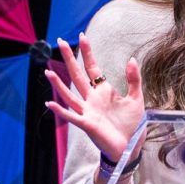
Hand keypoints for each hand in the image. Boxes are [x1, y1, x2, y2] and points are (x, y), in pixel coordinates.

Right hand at [44, 32, 144, 161]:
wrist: (130, 146)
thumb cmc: (131, 124)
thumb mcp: (136, 98)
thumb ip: (133, 79)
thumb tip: (132, 58)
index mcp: (103, 91)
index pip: (92, 68)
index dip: (87, 52)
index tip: (82, 36)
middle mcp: (92, 99)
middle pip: (77, 75)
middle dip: (69, 58)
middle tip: (60, 41)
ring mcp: (87, 111)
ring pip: (69, 95)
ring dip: (58, 84)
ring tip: (48, 72)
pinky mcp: (87, 124)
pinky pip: (71, 116)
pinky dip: (60, 111)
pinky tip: (49, 103)